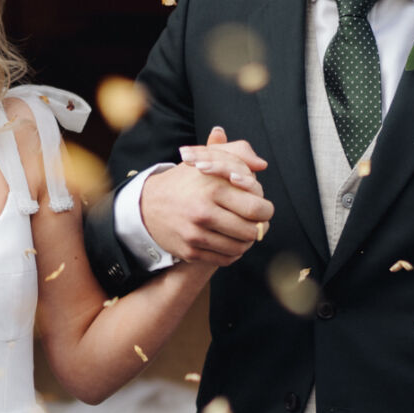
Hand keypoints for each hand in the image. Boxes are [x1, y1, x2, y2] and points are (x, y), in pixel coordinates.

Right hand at [140, 127, 274, 265]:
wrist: (147, 205)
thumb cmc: (186, 180)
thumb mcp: (209, 158)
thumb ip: (238, 153)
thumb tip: (261, 165)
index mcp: (212, 188)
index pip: (256, 208)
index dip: (265, 210)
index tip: (262, 207)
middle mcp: (203, 213)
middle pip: (251, 231)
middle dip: (259, 226)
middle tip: (256, 221)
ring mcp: (195, 235)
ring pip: (240, 248)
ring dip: (246, 241)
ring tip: (243, 230)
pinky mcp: (190, 252)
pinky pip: (225, 259)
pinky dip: (233, 252)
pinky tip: (230, 240)